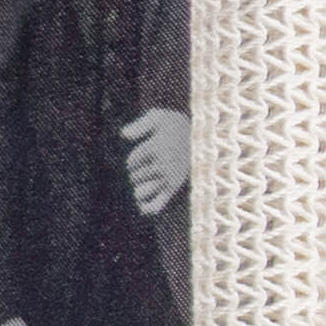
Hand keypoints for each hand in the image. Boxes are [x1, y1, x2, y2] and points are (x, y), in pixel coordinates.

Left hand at [126, 101, 194, 217]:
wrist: (201, 136)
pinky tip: (142, 208)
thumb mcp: (159, 117)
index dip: (136, 157)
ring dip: (139, 187)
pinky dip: (148, 208)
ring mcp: (169, 178)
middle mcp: (163, 166)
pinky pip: (157, 204)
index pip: (132, 161)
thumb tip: (124, 135)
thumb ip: (141, 124)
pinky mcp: (174, 187)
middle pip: (134, 176)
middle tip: (154, 162)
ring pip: (140, 191)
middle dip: (137, 171)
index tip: (151, 149)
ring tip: (149, 179)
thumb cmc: (176, 125)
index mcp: (156, 149)